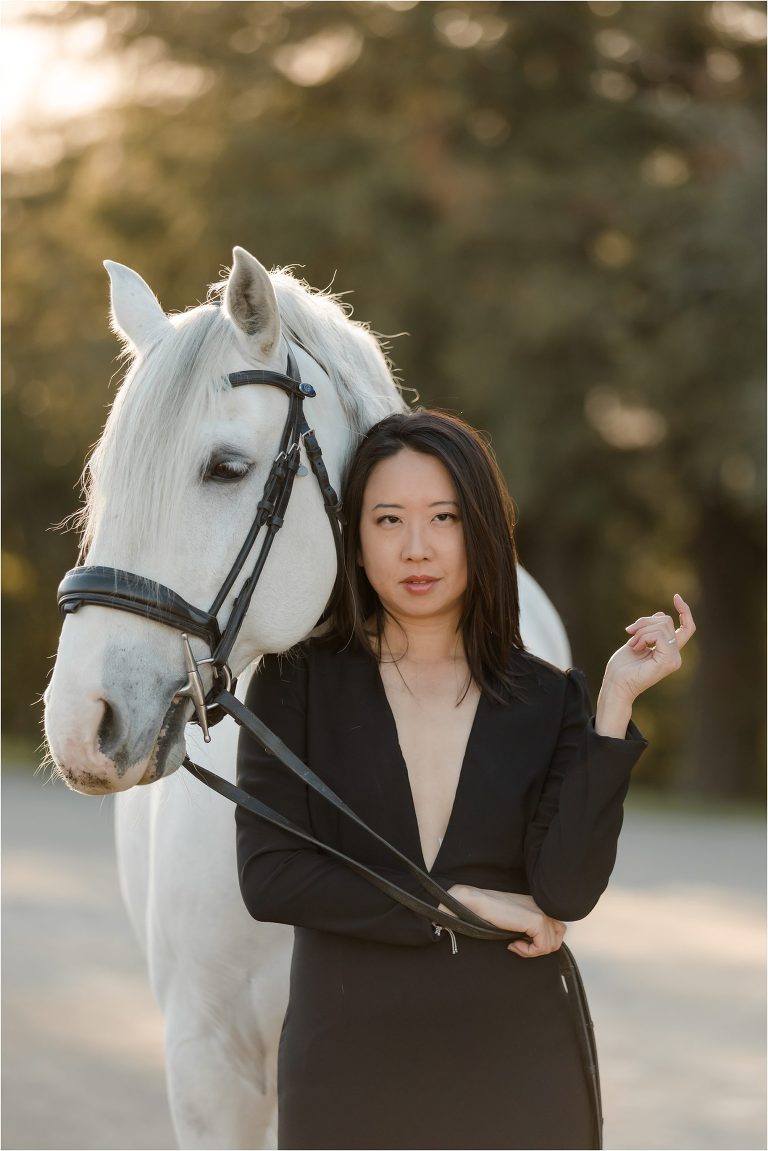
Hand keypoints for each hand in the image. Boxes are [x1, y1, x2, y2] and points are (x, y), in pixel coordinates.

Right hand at [439, 885, 565, 958]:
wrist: (478, 903)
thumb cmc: (491, 913)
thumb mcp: (516, 919)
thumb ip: (530, 927)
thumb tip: (540, 945)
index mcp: (539, 905)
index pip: (557, 929)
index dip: (541, 942)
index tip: (520, 942)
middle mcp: (543, 907)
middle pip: (558, 938)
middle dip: (540, 948)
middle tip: (520, 946)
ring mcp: (541, 913)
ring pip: (551, 945)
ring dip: (531, 951)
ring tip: (514, 944)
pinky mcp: (536, 920)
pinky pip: (542, 947)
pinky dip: (528, 952)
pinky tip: (513, 944)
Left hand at [602, 593, 695, 704]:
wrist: (616, 685)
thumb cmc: (623, 666)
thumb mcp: (637, 640)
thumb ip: (650, 630)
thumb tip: (661, 614)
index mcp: (670, 651)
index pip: (687, 628)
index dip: (684, 611)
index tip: (677, 596)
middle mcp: (676, 656)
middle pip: (666, 621)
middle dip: (644, 622)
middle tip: (630, 634)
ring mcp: (674, 660)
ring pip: (661, 625)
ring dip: (641, 630)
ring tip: (632, 644)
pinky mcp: (668, 661)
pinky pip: (659, 634)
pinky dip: (643, 636)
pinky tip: (636, 647)